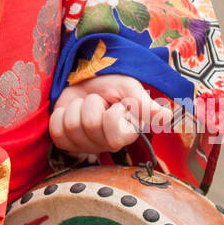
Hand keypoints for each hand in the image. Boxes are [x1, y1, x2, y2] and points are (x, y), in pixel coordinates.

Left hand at [48, 74, 171, 154]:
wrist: (87, 78)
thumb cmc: (111, 83)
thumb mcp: (129, 88)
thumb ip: (144, 104)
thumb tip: (166, 116)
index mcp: (127, 134)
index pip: (114, 131)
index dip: (112, 112)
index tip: (117, 104)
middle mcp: (107, 145)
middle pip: (88, 126)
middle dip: (90, 104)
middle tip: (98, 101)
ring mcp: (86, 146)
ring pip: (70, 128)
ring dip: (74, 108)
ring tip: (84, 105)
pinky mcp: (67, 142)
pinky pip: (57, 133)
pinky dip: (60, 116)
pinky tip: (70, 112)